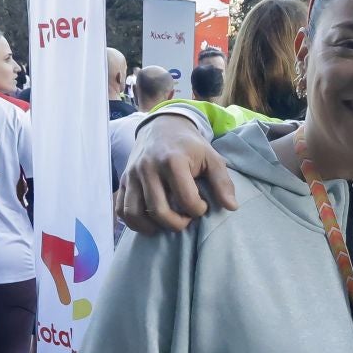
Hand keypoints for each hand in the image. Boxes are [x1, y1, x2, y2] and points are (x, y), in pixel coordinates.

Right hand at [117, 112, 238, 233]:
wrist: (163, 126)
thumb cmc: (190, 146)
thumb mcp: (211, 157)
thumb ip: (222, 182)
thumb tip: (232, 207)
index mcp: (173, 161)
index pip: (186, 199)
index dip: (198, 210)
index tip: (203, 206)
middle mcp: (148, 168)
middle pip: (159, 211)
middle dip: (177, 223)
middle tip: (186, 219)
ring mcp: (132, 175)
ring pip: (135, 213)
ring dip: (153, 226)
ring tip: (167, 223)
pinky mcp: (123, 180)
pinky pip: (121, 209)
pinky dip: (133, 222)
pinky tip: (149, 222)